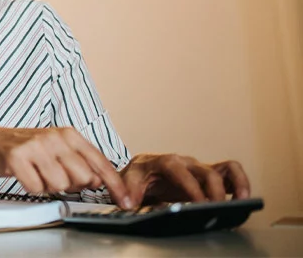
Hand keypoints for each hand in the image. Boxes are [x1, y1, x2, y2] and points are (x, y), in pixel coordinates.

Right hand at [0, 127, 132, 208]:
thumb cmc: (30, 148)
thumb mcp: (60, 150)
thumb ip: (82, 163)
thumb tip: (99, 181)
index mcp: (70, 134)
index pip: (100, 162)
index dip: (114, 184)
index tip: (125, 200)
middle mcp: (55, 137)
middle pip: (82, 178)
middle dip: (71, 184)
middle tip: (55, 175)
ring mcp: (36, 146)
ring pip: (59, 184)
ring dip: (49, 186)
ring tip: (39, 173)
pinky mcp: (17, 156)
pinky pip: (36, 187)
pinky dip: (32, 187)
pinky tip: (26, 174)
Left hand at [120, 154, 250, 207]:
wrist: (142, 171)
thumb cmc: (138, 175)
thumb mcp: (129, 180)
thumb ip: (130, 190)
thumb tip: (129, 203)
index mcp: (164, 161)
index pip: (179, 170)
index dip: (190, 186)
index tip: (198, 203)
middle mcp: (185, 162)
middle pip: (206, 171)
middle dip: (213, 191)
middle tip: (216, 210)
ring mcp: (199, 168)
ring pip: (224, 168)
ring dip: (236, 183)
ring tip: (242, 200)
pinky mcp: (209, 176)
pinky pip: (230, 173)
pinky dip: (240, 182)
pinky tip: (243, 198)